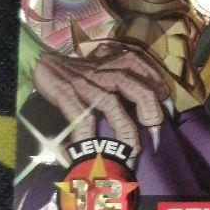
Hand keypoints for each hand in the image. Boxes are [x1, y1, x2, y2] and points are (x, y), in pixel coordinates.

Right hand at [32, 41, 169, 148]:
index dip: (158, 84)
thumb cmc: (77, 68)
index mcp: (111, 60)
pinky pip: (82, 118)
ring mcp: (84, 84)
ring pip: (110, 102)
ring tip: (134, 148)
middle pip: (131, 83)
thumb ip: (123, 68)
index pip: (140, 65)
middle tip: (156, 126)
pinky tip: (96, 148)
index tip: (168, 104)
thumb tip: (155, 92)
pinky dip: (90, 135)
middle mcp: (100, 71)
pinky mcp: (66, 96)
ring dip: (126, 127)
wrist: (41, 63)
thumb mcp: (103, 61)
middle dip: (149, 105)